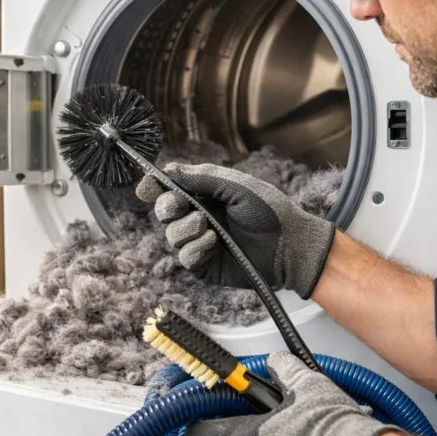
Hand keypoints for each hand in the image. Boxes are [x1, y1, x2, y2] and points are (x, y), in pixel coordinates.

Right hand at [136, 163, 334, 298]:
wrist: (289, 244)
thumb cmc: (269, 211)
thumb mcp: (236, 185)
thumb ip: (201, 178)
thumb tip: (168, 170)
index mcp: (205, 196)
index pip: (170, 190)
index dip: (155, 188)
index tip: (147, 188)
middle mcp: (199, 218)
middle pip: (164, 212)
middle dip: (167, 207)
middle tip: (181, 205)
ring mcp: (200, 243)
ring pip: (171, 235)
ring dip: (185, 228)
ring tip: (208, 226)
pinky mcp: (205, 265)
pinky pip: (184, 257)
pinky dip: (195, 247)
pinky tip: (212, 241)